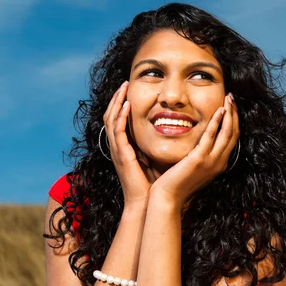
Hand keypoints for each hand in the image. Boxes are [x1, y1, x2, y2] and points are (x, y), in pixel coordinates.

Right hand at [103, 81, 160, 205]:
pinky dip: (120, 116)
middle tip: (125, 83)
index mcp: (124, 147)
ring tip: (124, 88)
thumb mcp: (155, 158)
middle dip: (116, 98)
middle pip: (110, 116)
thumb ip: (158, 144)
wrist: (147, 202)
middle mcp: (117, 147)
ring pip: (111, 120)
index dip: (121, 104)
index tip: (130, 90)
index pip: (118, 120)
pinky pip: (117, 131)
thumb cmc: (154, 183)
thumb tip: (174, 129)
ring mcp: (117, 151)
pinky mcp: (121, 155)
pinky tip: (126, 105)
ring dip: (116, 102)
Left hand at [150, 93, 238, 209]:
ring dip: (230, 114)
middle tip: (231, 97)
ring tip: (228, 98)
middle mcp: (219, 163)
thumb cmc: (176, 182)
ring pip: (228, 133)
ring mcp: (211, 162)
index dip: (233, 121)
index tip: (230, 106)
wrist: (168, 198)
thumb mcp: (193, 167)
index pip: (232, 139)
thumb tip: (199, 141)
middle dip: (234, 113)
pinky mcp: (200, 160)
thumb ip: (199, 154)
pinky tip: (218, 111)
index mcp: (218, 164)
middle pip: (234, 134)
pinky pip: (211, 137)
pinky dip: (217, 122)